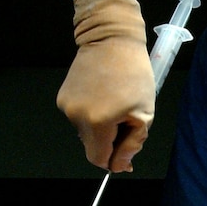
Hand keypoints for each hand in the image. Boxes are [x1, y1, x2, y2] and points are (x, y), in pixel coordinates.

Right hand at [57, 0, 155, 171]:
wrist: (111, 39)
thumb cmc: (134, 74)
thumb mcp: (144, 112)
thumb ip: (132, 144)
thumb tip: (119, 166)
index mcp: (98, 122)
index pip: (98, 159)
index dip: (113, 160)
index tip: (125, 154)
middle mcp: (76, 116)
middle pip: (92, 146)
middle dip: (110, 140)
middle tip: (126, 118)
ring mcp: (66, 106)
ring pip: (86, 132)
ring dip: (101, 126)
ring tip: (115, 102)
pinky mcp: (62, 97)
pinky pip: (79, 117)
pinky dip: (91, 113)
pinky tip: (103, 95)